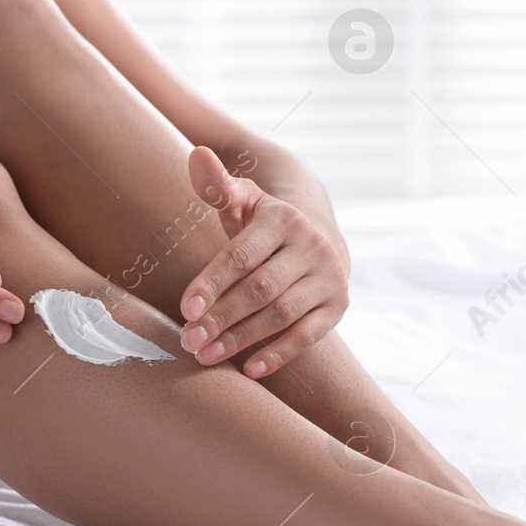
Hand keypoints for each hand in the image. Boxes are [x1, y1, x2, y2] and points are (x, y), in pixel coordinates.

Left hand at [178, 146, 347, 377]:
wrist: (318, 233)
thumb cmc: (262, 223)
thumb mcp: (241, 200)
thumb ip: (216, 185)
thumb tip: (196, 156)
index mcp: (282, 219)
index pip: (242, 255)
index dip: (212, 282)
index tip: (186, 309)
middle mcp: (312, 245)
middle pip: (259, 289)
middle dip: (221, 317)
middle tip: (188, 340)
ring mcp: (330, 277)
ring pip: (281, 315)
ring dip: (242, 339)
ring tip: (205, 356)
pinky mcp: (339, 306)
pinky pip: (308, 335)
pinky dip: (280, 353)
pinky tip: (250, 369)